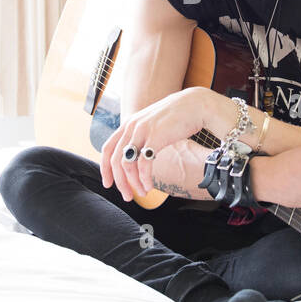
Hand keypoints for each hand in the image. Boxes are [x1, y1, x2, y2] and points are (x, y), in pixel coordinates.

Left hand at [100, 87, 208, 202]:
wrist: (196, 105)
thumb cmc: (177, 117)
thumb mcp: (152, 124)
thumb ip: (141, 136)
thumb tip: (135, 156)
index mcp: (128, 123)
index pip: (107, 149)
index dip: (105, 168)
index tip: (108, 184)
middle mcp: (131, 126)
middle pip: (115, 160)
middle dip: (119, 182)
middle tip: (127, 196)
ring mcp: (142, 131)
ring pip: (127, 164)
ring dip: (134, 183)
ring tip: (143, 193)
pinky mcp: (155, 137)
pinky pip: (144, 164)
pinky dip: (145, 179)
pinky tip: (149, 186)